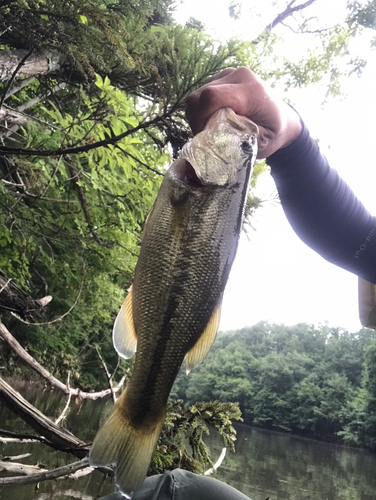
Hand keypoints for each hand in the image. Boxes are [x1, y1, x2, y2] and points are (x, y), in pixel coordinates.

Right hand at [186, 67, 301, 158]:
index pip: (213, 97)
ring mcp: (230, 74)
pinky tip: (212, 119)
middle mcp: (239, 76)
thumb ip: (240, 138)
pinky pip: (201, 93)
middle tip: (204, 136)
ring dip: (198, 114)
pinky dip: (201, 109)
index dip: (200, 118)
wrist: (283, 118)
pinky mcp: (222, 76)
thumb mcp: (262, 142)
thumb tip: (215, 136)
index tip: (203, 135)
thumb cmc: (274, 132)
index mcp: (252, 91)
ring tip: (209, 129)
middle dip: (197, 119)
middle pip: (200, 95)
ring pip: (197, 94)